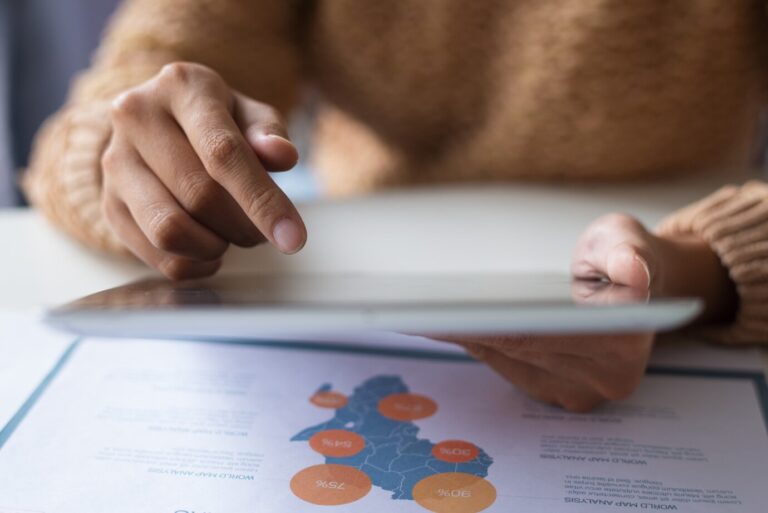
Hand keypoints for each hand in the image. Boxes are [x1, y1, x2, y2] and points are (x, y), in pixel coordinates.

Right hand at [101, 62, 305, 278]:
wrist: (157, 123)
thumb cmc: (216, 120)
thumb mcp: (248, 114)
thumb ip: (269, 133)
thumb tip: (283, 155)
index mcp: (181, 86)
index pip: (223, 152)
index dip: (261, 200)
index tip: (293, 238)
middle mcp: (136, 117)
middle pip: (199, 196)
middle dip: (244, 227)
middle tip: (262, 232)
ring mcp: (115, 162)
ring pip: (169, 230)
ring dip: (215, 247)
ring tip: (232, 236)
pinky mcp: (108, 203)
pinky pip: (154, 255)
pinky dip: (193, 265)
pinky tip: (210, 252)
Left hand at [440, 213, 736, 411]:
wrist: (636, 287)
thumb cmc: (623, 256)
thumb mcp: (627, 239)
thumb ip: (628, 253)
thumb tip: (632, 271)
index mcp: (622, 342)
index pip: (540, 334)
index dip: (491, 324)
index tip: (450, 313)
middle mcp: (600, 378)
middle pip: (514, 349)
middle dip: (460, 327)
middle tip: (411, 309)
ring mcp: (574, 391)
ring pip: (503, 358)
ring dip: (458, 335)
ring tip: (414, 311)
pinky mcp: (551, 391)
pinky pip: (502, 364)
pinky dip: (470, 340)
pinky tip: (437, 322)